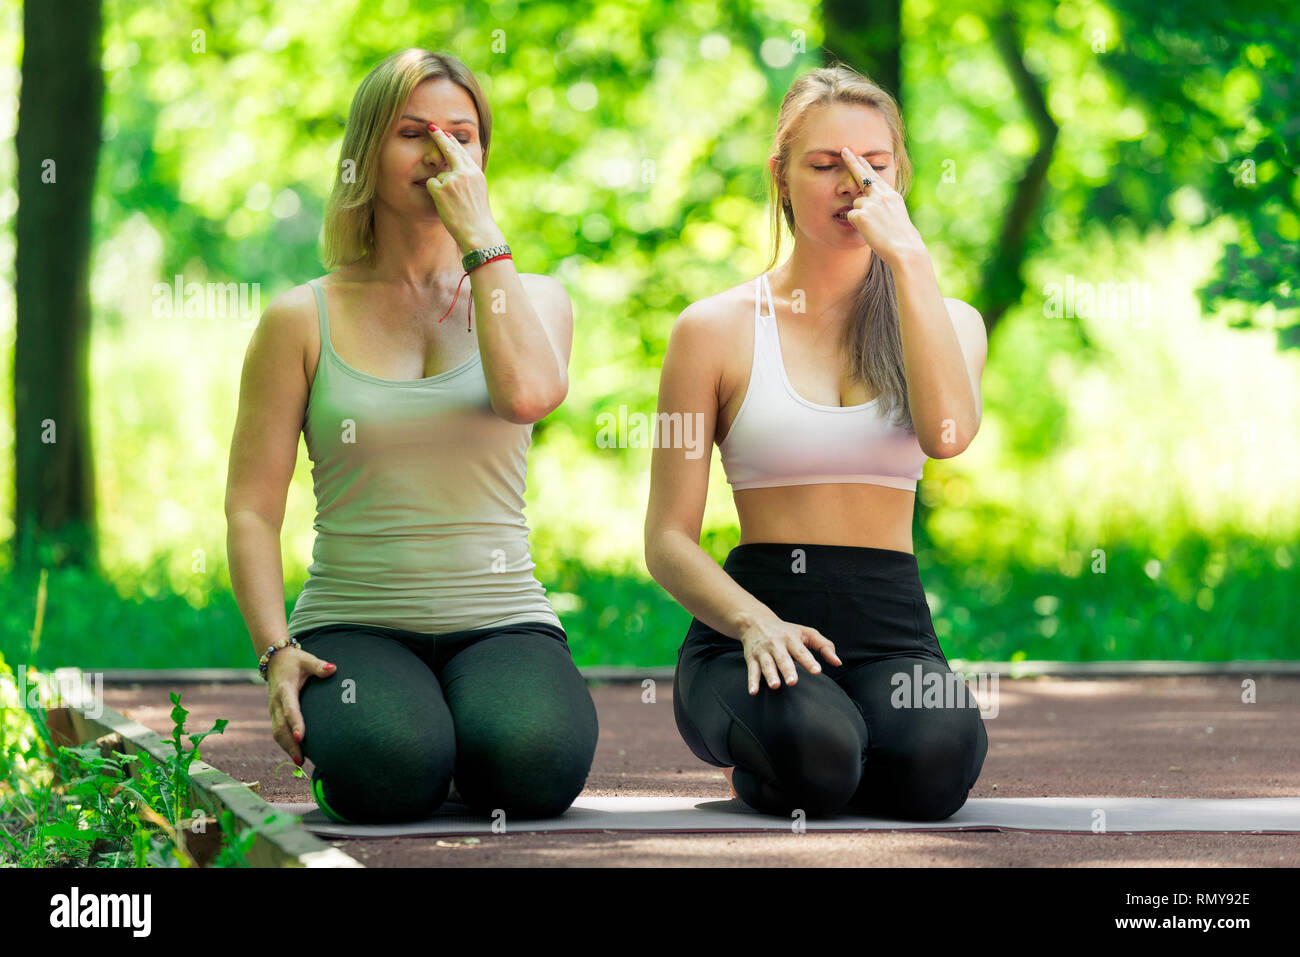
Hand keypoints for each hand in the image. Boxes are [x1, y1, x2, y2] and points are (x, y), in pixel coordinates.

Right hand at [266, 646, 336, 766]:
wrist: (274, 661)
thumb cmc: (294, 661)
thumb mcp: (306, 659)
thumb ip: (319, 666)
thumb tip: (333, 669)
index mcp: (284, 689)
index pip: (290, 709)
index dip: (295, 723)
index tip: (302, 736)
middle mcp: (276, 702)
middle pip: (281, 727)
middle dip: (290, 744)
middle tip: (301, 760)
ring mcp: (273, 710)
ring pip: (277, 732)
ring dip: (287, 748)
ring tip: (299, 762)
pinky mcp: (274, 714)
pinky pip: (277, 731)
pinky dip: (285, 744)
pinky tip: (296, 754)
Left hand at [423, 124, 504, 251]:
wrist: (478, 232)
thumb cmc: (477, 217)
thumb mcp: (479, 192)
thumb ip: (469, 178)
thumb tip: (458, 168)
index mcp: (475, 173)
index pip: (461, 152)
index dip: (452, 141)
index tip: (445, 133)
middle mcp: (465, 172)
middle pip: (449, 150)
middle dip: (439, 137)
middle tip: (430, 127)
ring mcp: (452, 180)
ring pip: (439, 175)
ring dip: (441, 188)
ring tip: (453, 204)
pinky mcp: (441, 189)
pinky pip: (431, 185)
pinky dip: (435, 194)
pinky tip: (445, 205)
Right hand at [738, 615, 841, 694]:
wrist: (755, 621)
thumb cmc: (786, 630)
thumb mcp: (806, 633)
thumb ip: (824, 646)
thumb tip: (838, 662)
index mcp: (791, 639)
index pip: (802, 651)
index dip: (809, 661)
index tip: (817, 671)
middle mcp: (777, 644)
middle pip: (783, 658)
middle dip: (787, 670)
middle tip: (793, 682)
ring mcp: (763, 652)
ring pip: (767, 664)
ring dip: (770, 675)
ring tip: (775, 686)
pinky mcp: (751, 658)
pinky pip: (752, 670)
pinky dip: (752, 681)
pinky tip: (753, 691)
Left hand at [838, 146, 924, 267]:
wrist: (905, 249)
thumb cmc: (903, 239)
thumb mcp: (899, 217)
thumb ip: (887, 207)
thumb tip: (875, 206)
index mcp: (892, 196)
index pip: (876, 177)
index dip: (866, 166)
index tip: (859, 156)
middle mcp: (881, 196)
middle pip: (863, 176)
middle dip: (852, 162)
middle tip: (844, 150)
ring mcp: (871, 204)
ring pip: (855, 204)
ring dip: (860, 215)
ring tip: (874, 228)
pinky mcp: (861, 215)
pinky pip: (851, 216)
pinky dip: (855, 224)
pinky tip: (868, 231)